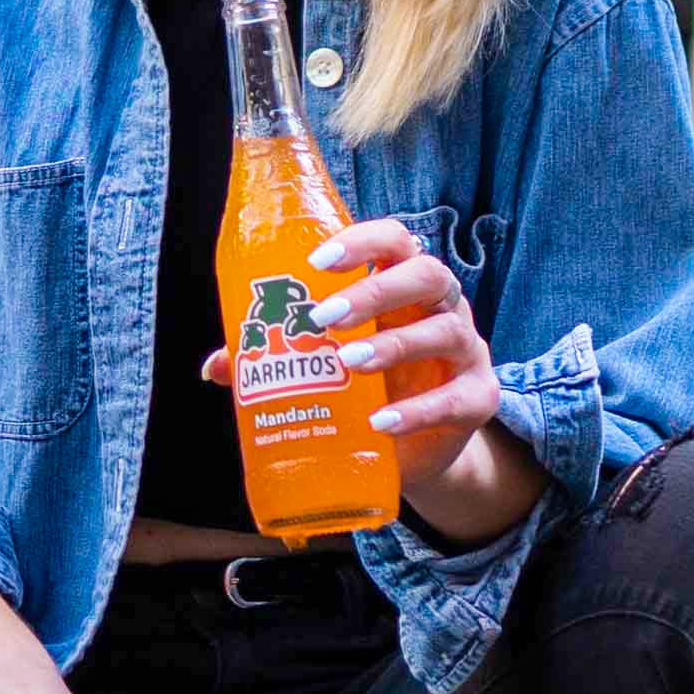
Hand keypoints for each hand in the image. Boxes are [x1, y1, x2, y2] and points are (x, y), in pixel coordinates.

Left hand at [192, 214, 522, 539]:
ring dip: (393, 344)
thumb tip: (215, 365)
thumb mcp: (322, 367)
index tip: (318, 260)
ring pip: (445, 330)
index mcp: (402, 286)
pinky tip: (381, 422)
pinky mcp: (477, 399)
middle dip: (376, 291)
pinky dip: (418, 411)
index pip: (395, 241)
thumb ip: (275, 356)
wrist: (413, 453)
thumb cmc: (365, 389)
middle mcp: (441, 307)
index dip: (362, 242)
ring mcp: (466, 352)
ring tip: (348, 363)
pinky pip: (457, 398)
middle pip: (426, 275)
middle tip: (325, 317)